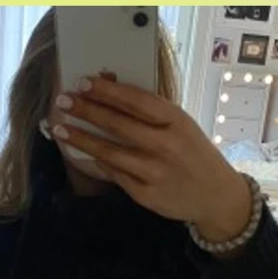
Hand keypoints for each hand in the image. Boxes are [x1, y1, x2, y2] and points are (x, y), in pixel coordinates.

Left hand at [52, 75, 251, 241]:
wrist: (217, 196)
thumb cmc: (194, 153)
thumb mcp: (182, 126)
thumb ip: (151, 112)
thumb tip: (112, 89)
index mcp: (177, 121)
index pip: (136, 101)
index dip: (107, 91)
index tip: (84, 83)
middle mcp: (166, 146)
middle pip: (117, 125)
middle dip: (86, 111)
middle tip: (62, 102)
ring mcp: (155, 173)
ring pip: (109, 152)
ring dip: (81, 139)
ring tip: (60, 128)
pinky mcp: (147, 196)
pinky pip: (115, 175)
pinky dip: (96, 163)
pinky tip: (81, 155)